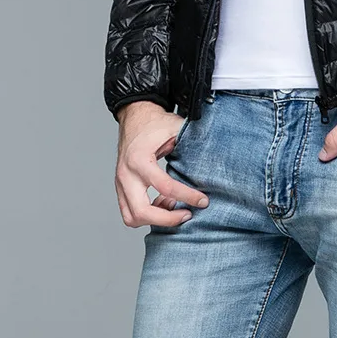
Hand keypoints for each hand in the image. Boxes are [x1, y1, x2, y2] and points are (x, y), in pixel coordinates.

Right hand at [115, 101, 209, 227]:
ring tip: (172, 206)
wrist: (134, 118)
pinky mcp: (120, 189)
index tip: (203, 200)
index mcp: (140, 159)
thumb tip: (216, 159)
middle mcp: (126, 174)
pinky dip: (147, 216)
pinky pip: (130, 214)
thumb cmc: (155, 124)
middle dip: (168, 219)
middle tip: (187, 214)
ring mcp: (120, 184)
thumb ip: (192, 143)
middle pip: (142, 211)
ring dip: (155, 219)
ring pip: (132, 218)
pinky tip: (163, 203)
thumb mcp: (176, 127)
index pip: (165, 187)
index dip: (187, 196)